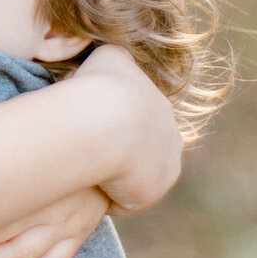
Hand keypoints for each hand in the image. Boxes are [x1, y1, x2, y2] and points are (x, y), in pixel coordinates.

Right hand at [71, 44, 181, 211]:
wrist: (104, 121)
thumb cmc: (100, 84)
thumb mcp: (111, 56)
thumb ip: (117, 60)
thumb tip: (108, 66)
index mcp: (162, 108)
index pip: (140, 121)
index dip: (114, 124)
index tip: (91, 125)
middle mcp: (171, 139)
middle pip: (144, 152)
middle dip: (119, 153)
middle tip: (87, 150)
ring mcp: (164, 170)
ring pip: (137, 178)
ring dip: (115, 177)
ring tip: (85, 169)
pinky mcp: (150, 193)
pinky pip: (125, 201)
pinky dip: (107, 195)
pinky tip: (88, 182)